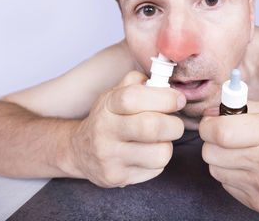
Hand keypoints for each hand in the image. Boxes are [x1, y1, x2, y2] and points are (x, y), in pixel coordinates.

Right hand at [67, 71, 185, 187]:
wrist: (80, 151)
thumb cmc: (107, 119)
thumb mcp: (114, 95)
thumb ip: (136, 83)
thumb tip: (163, 81)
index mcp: (106, 106)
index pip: (134, 97)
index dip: (164, 97)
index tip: (178, 100)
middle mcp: (105, 131)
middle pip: (151, 127)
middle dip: (174, 125)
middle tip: (174, 124)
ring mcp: (110, 157)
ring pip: (160, 153)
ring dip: (167, 145)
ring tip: (158, 141)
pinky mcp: (117, 177)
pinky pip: (156, 170)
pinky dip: (158, 161)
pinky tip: (147, 154)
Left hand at [199, 101, 258, 214]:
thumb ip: (241, 108)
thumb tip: (209, 112)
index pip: (221, 133)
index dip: (208, 125)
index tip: (210, 122)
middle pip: (211, 153)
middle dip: (212, 142)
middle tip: (224, 137)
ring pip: (214, 170)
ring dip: (220, 160)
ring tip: (239, 154)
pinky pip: (226, 185)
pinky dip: (231, 175)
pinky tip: (248, 169)